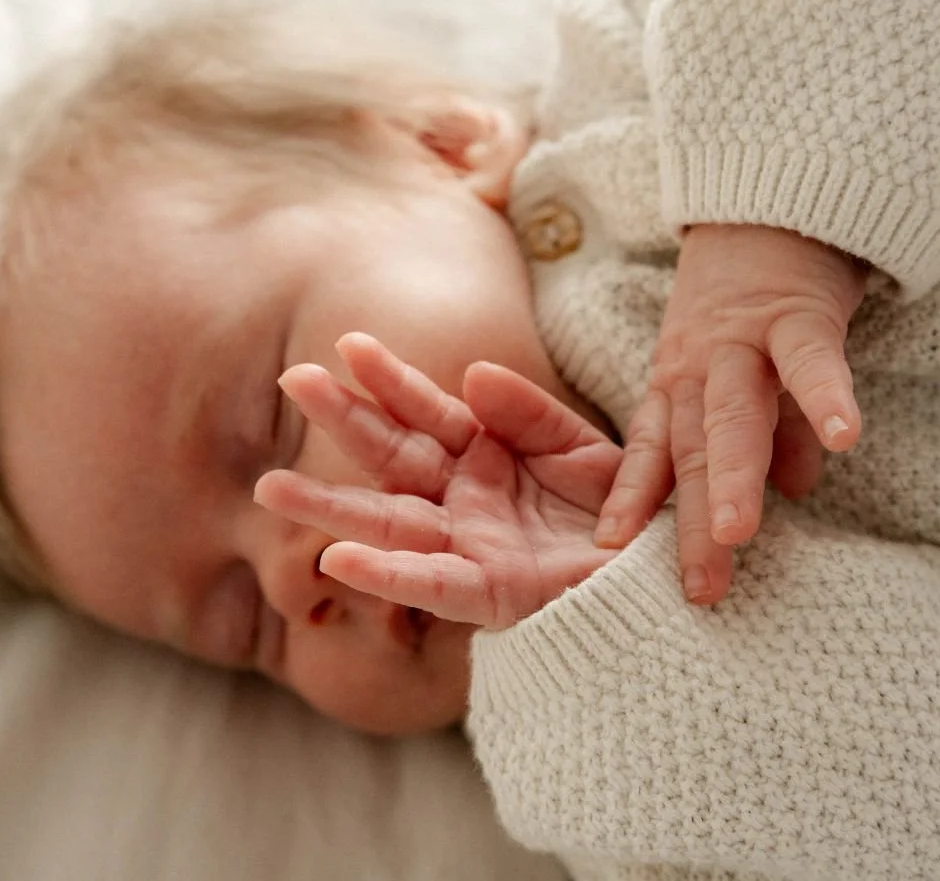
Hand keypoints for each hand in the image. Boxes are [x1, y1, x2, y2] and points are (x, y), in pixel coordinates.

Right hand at [253, 333, 622, 629]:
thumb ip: (529, 413)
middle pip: (392, 458)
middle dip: (344, 422)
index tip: (349, 345)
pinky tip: (336, 560)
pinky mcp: (492, 594)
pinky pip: (433, 585)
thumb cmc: (624, 512)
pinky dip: (386, 576)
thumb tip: (471, 375)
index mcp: (484, 458)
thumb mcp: (581, 446)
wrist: (668, 575)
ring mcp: (471, 549)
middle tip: (292, 381)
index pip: (426, 414)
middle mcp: (464, 502)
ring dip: (331, 507)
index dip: (390, 380)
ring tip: (271, 487)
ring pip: (390, 524)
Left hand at [596, 224, 867, 603]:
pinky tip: (848, 439)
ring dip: (737, 474)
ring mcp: (743, 342)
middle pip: (692, 452)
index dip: (633, 505)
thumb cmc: (752, 306)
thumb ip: (763, 433)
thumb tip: (794, 492)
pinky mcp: (797, 313)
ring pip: (735, 414)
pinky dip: (827, 396)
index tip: (614, 560)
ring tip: (741, 533)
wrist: (769, 206)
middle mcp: (697, 370)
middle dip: (692, 520)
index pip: (649, 456)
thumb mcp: (737, 372)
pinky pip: (813, 358)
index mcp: (675, 387)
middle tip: (698, 586)